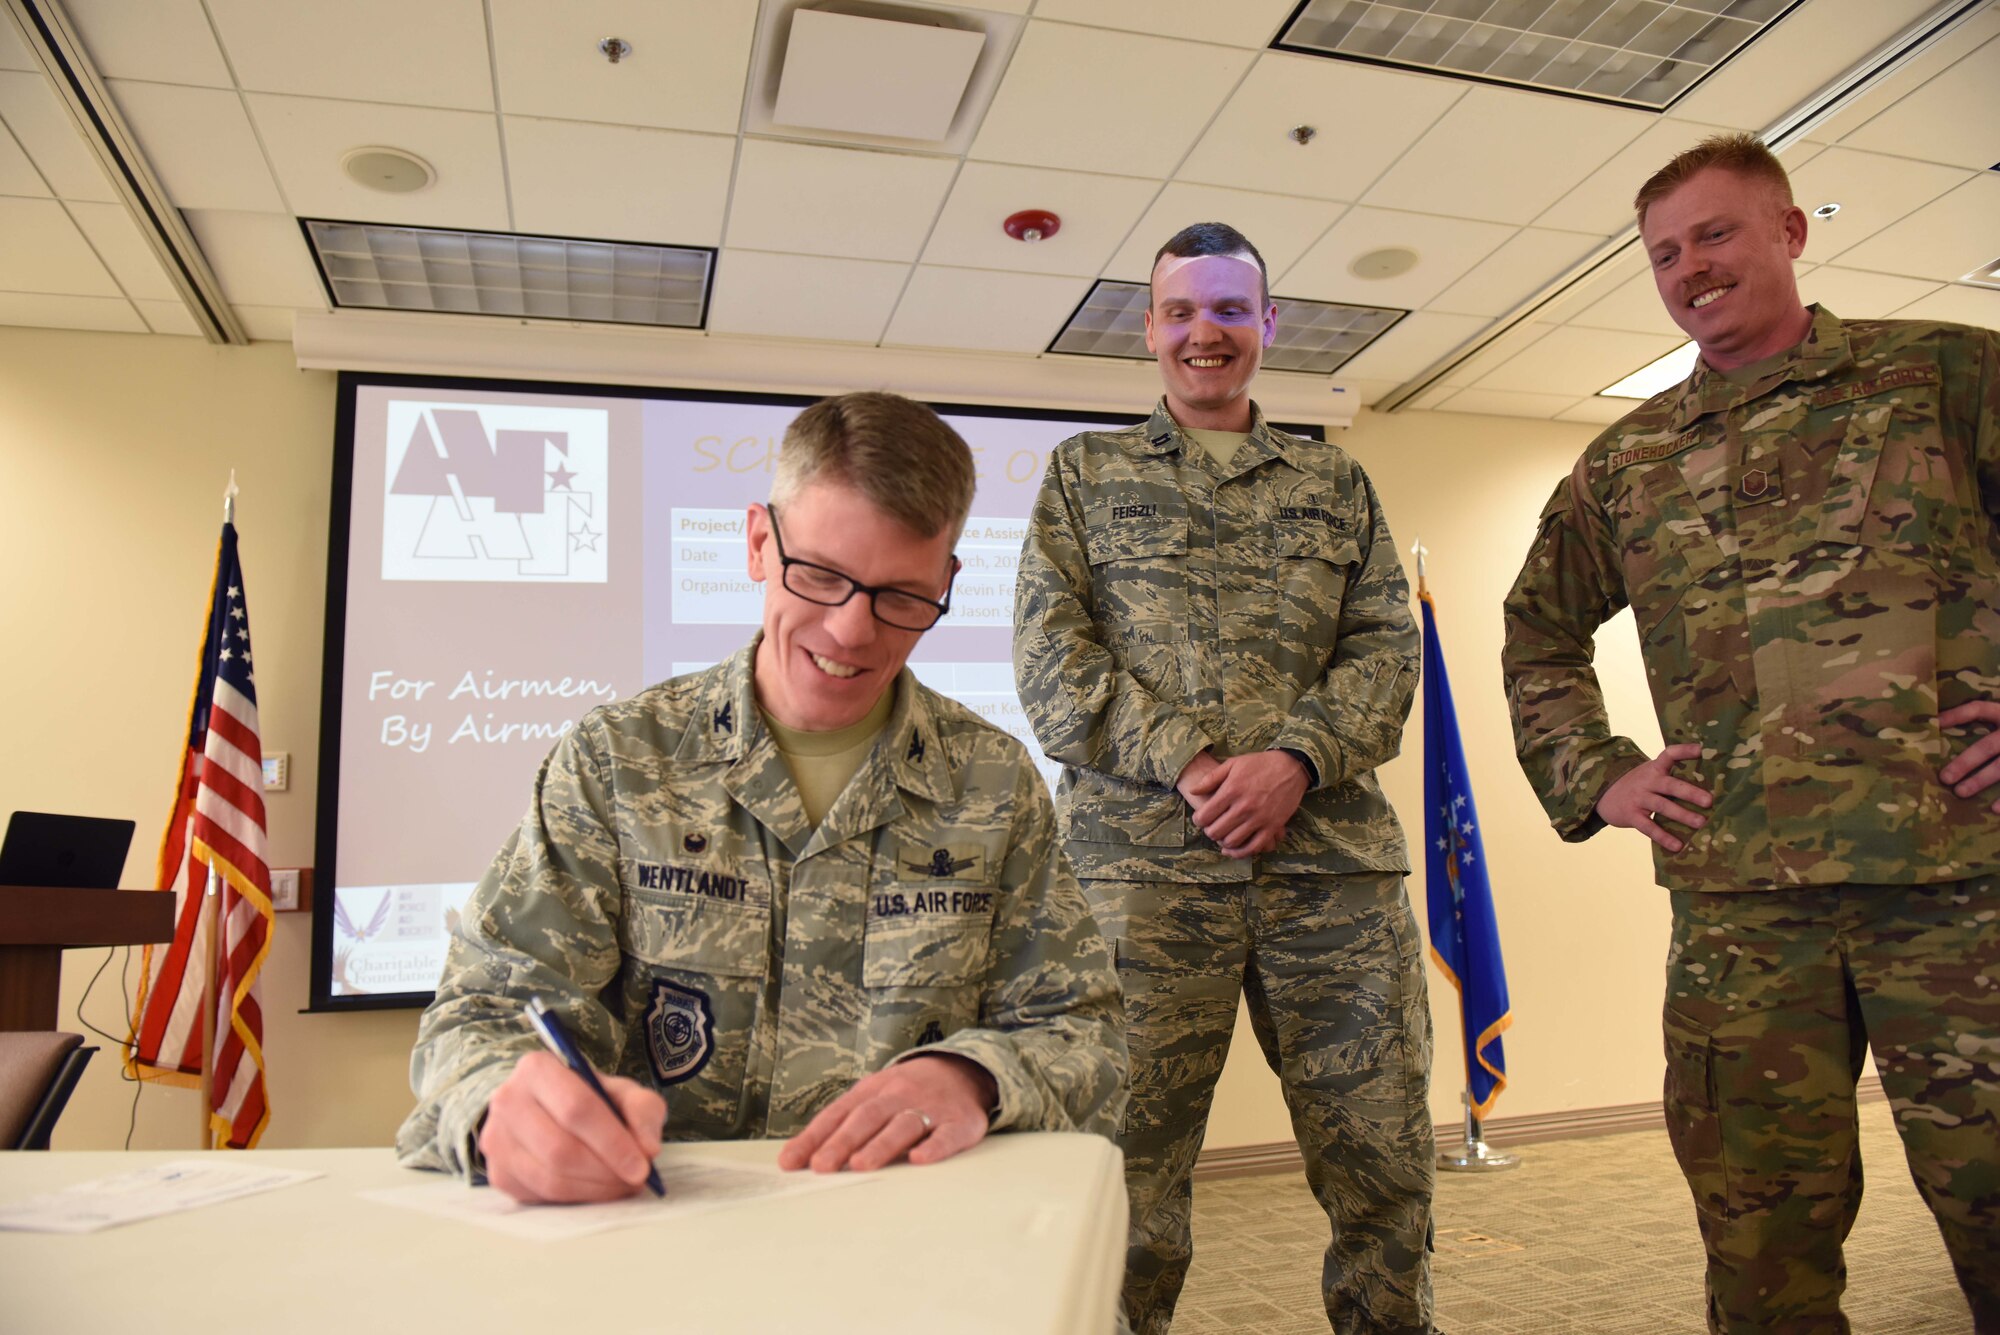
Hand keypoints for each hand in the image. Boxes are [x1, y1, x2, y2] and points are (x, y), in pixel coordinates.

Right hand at [478, 1051, 665, 1203]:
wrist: (547, 1109)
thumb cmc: (588, 1097)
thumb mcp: (622, 1091)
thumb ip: (642, 1110)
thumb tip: (647, 1149)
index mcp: (537, 1069)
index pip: (576, 1108)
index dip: (612, 1142)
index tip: (642, 1166)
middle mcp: (507, 1101)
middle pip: (560, 1148)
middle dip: (605, 1171)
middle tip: (636, 1180)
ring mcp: (496, 1140)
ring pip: (549, 1178)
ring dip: (594, 1190)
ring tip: (622, 1185)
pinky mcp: (497, 1173)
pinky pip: (540, 1196)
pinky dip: (576, 1199)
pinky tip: (596, 1189)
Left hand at [778, 1054, 995, 1173]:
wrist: (963, 1071)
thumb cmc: (907, 1093)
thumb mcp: (873, 1096)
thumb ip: (841, 1123)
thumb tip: (797, 1156)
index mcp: (872, 1090)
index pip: (838, 1113)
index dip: (814, 1137)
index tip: (791, 1161)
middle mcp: (899, 1096)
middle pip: (867, 1117)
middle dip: (842, 1142)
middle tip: (821, 1166)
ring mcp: (930, 1108)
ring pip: (903, 1125)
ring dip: (880, 1145)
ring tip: (860, 1165)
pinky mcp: (959, 1123)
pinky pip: (946, 1134)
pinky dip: (934, 1147)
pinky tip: (919, 1159)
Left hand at [1182, 750, 1306, 858]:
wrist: (1290, 767)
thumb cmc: (1259, 764)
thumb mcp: (1233, 764)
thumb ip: (1211, 779)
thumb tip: (1193, 791)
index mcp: (1231, 790)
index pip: (1205, 816)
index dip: (1198, 820)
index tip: (1200, 819)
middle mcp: (1244, 807)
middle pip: (1216, 831)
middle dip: (1209, 831)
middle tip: (1211, 827)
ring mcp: (1259, 818)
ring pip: (1232, 841)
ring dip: (1223, 841)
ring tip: (1222, 835)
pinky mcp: (1272, 826)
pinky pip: (1253, 847)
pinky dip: (1240, 852)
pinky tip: (1233, 849)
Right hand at [1594, 742, 1710, 851]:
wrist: (1604, 794)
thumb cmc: (1639, 785)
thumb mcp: (1651, 774)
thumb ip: (1672, 776)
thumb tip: (1710, 783)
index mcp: (1654, 768)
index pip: (1669, 755)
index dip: (1684, 751)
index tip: (1701, 750)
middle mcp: (1647, 781)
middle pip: (1670, 785)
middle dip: (1690, 792)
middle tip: (1709, 801)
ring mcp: (1638, 798)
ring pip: (1662, 806)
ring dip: (1682, 815)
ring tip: (1701, 823)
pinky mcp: (1631, 815)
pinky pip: (1648, 827)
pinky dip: (1663, 837)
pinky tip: (1677, 846)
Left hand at [1940, 701, 1999, 812]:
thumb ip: (1989, 720)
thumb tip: (1942, 723)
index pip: (1979, 709)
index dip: (1957, 714)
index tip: (1934, 723)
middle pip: (1989, 745)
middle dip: (1966, 761)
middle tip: (1944, 777)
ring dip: (1982, 780)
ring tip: (1960, 792)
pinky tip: (1994, 809)